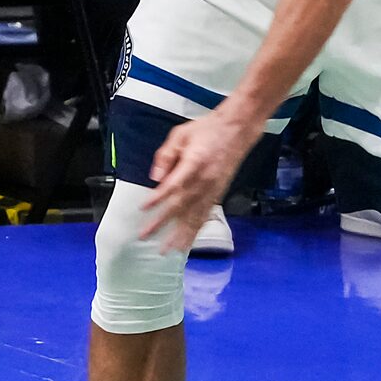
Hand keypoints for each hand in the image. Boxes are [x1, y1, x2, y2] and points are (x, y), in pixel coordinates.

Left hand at [142, 106, 263, 251]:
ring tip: (168, 250)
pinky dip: (196, 230)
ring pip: (195, 216)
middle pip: (181, 206)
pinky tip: (188, 241)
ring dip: (181, 234)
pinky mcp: (218, 194)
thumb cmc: (208, 130)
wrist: (237, 130)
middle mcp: (204, 181)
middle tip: (146, 237)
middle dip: (162, 224)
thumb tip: (155, 177)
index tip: (143, 209)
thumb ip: (165, 155)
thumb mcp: (180, 134)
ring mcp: (213, 189)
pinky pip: (205, 215)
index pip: (173, 186)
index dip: (158, 199)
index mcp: (194, 164)